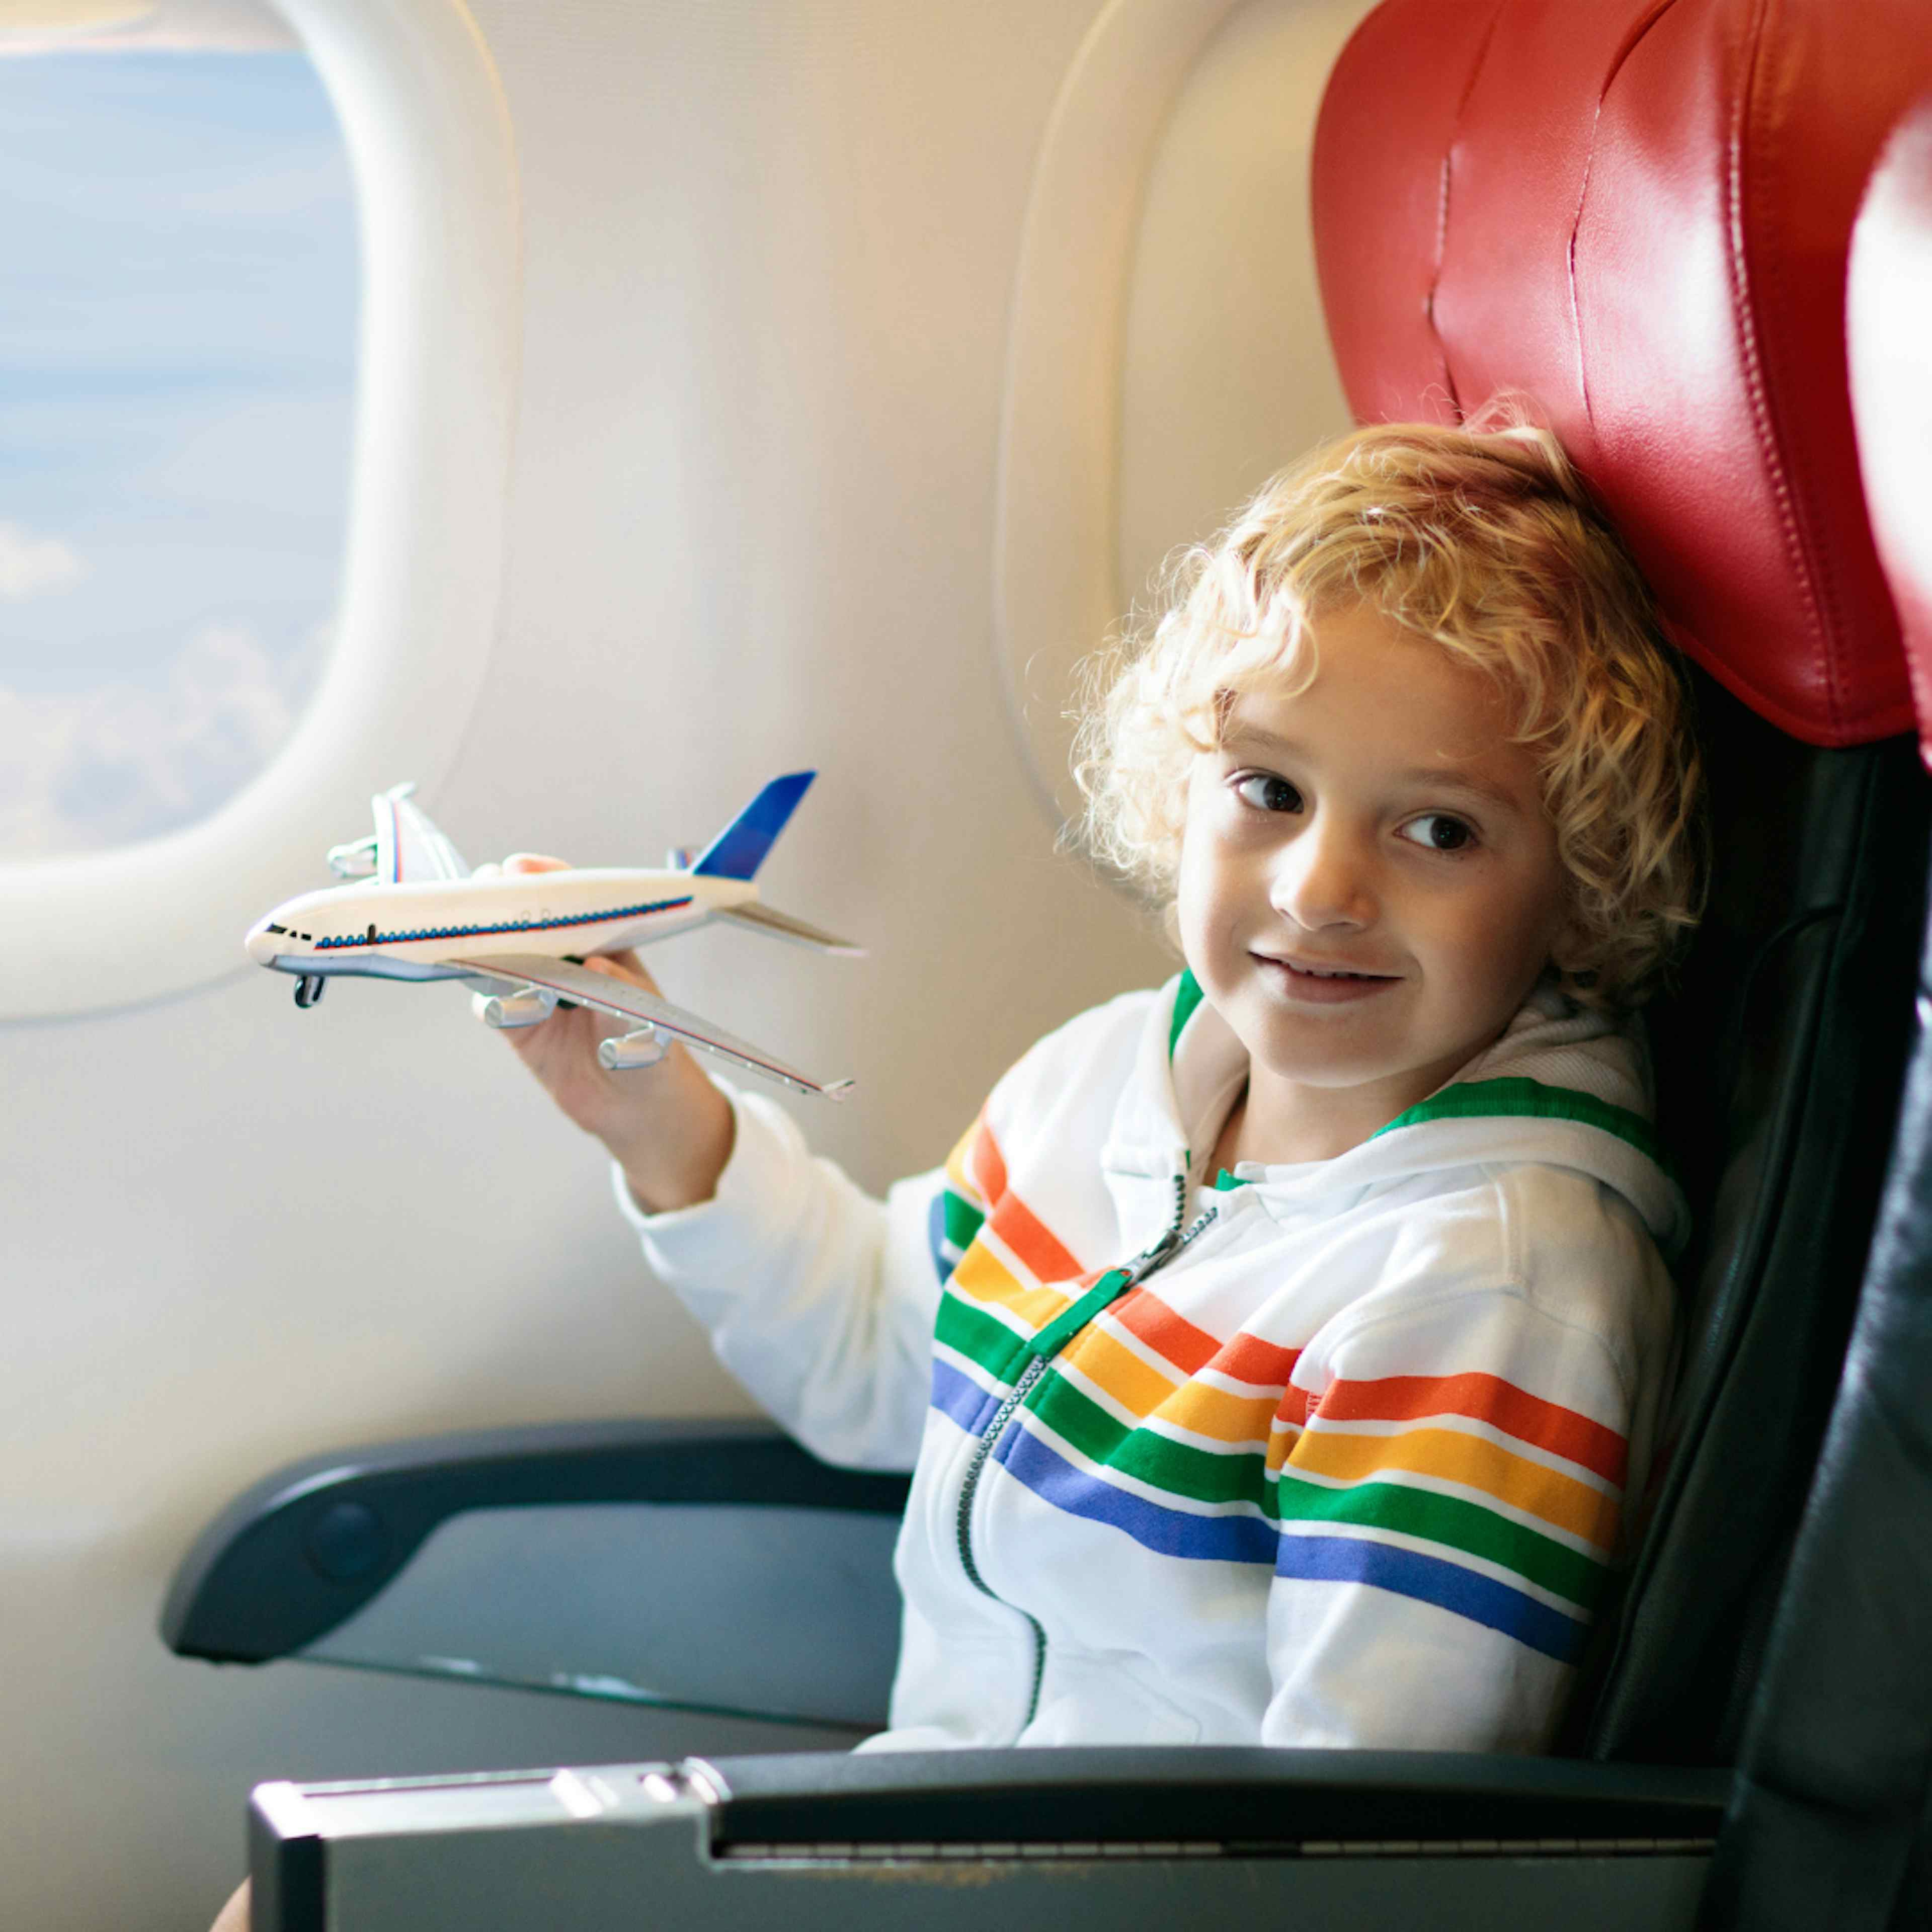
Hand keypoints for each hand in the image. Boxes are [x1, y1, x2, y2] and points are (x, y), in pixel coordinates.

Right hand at [474, 854, 733, 1210]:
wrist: (639, 1111)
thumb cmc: (654, 1052)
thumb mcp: (650, 1023)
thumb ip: (622, 994)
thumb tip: (596, 966)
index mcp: (602, 941)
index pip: (571, 898)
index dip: (545, 878)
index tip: (521, 869)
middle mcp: (564, 958)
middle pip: (524, 917)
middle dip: (500, 900)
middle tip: (482, 890)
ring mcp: (536, 989)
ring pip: (498, 954)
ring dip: (481, 940)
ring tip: (470, 932)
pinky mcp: (517, 1026)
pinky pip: (489, 1001)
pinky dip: (482, 991)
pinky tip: (479, 985)